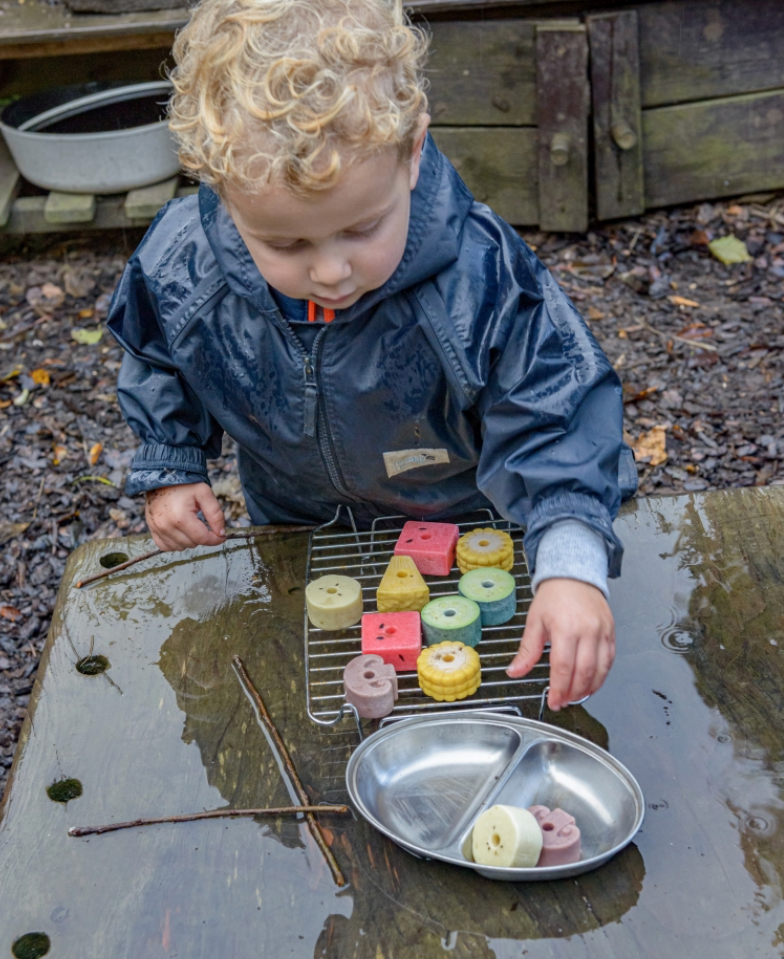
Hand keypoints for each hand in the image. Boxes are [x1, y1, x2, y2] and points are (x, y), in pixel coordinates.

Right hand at [145, 483, 226, 551]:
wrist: (162, 477)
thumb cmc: (183, 484)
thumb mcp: (204, 493)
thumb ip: (215, 514)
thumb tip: (221, 533)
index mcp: (180, 518)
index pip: (202, 539)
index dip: (215, 539)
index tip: (221, 536)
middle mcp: (166, 526)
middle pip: (193, 544)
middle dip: (202, 536)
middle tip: (202, 521)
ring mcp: (157, 529)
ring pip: (181, 547)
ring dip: (189, 540)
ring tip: (191, 524)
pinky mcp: (152, 530)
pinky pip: (166, 546)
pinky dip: (176, 543)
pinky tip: (181, 531)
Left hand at [506, 578, 614, 710]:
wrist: (574, 575)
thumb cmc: (554, 596)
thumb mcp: (534, 621)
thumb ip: (527, 651)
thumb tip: (514, 672)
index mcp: (565, 628)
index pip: (563, 667)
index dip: (558, 689)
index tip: (553, 701)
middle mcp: (587, 631)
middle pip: (583, 672)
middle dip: (573, 693)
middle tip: (563, 701)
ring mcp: (602, 632)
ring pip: (600, 670)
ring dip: (589, 688)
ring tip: (575, 696)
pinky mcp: (611, 632)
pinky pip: (610, 660)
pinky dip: (601, 676)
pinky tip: (591, 683)